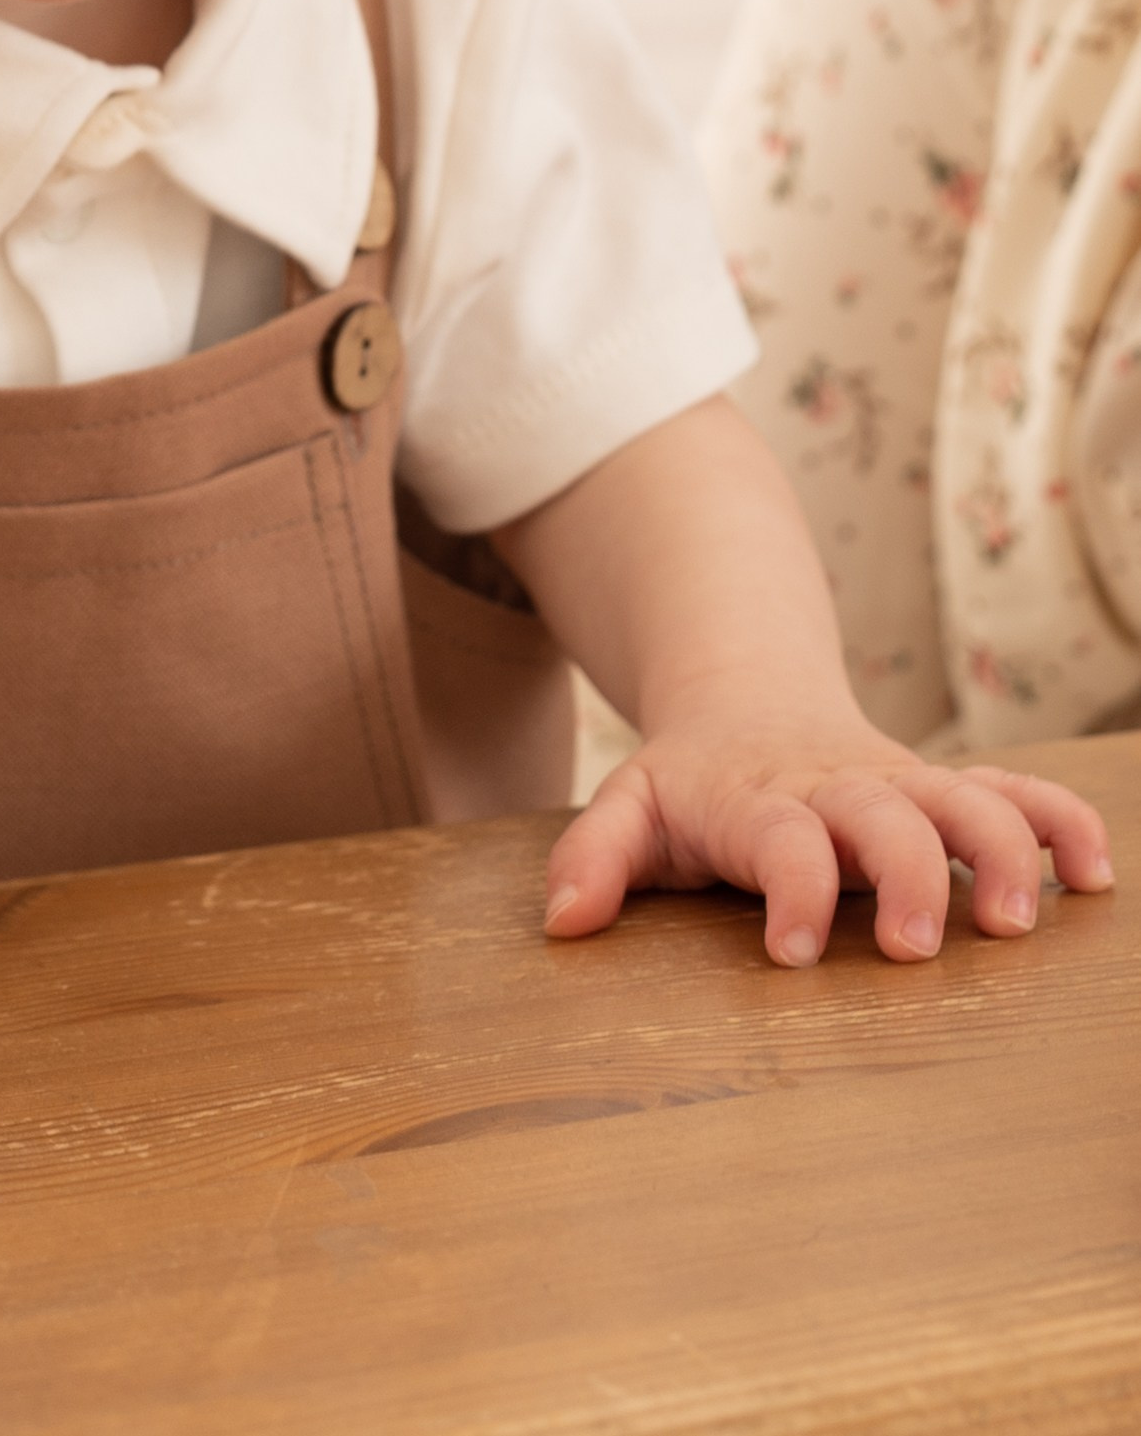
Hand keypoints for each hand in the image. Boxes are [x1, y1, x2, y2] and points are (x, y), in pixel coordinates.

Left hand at [543, 707, 1115, 968]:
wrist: (747, 698)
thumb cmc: (692, 783)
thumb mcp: (629, 806)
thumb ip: (592, 858)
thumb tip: (563, 921)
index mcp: (759, 799)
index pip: (780, 838)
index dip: (792, 890)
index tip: (792, 953)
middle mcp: (840, 788)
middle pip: (886, 816)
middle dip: (906, 874)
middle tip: (916, 946)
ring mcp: (903, 787)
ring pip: (968, 799)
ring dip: (1001, 851)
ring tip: (1014, 922)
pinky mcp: (948, 790)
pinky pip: (1019, 793)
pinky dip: (1061, 822)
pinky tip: (1094, 876)